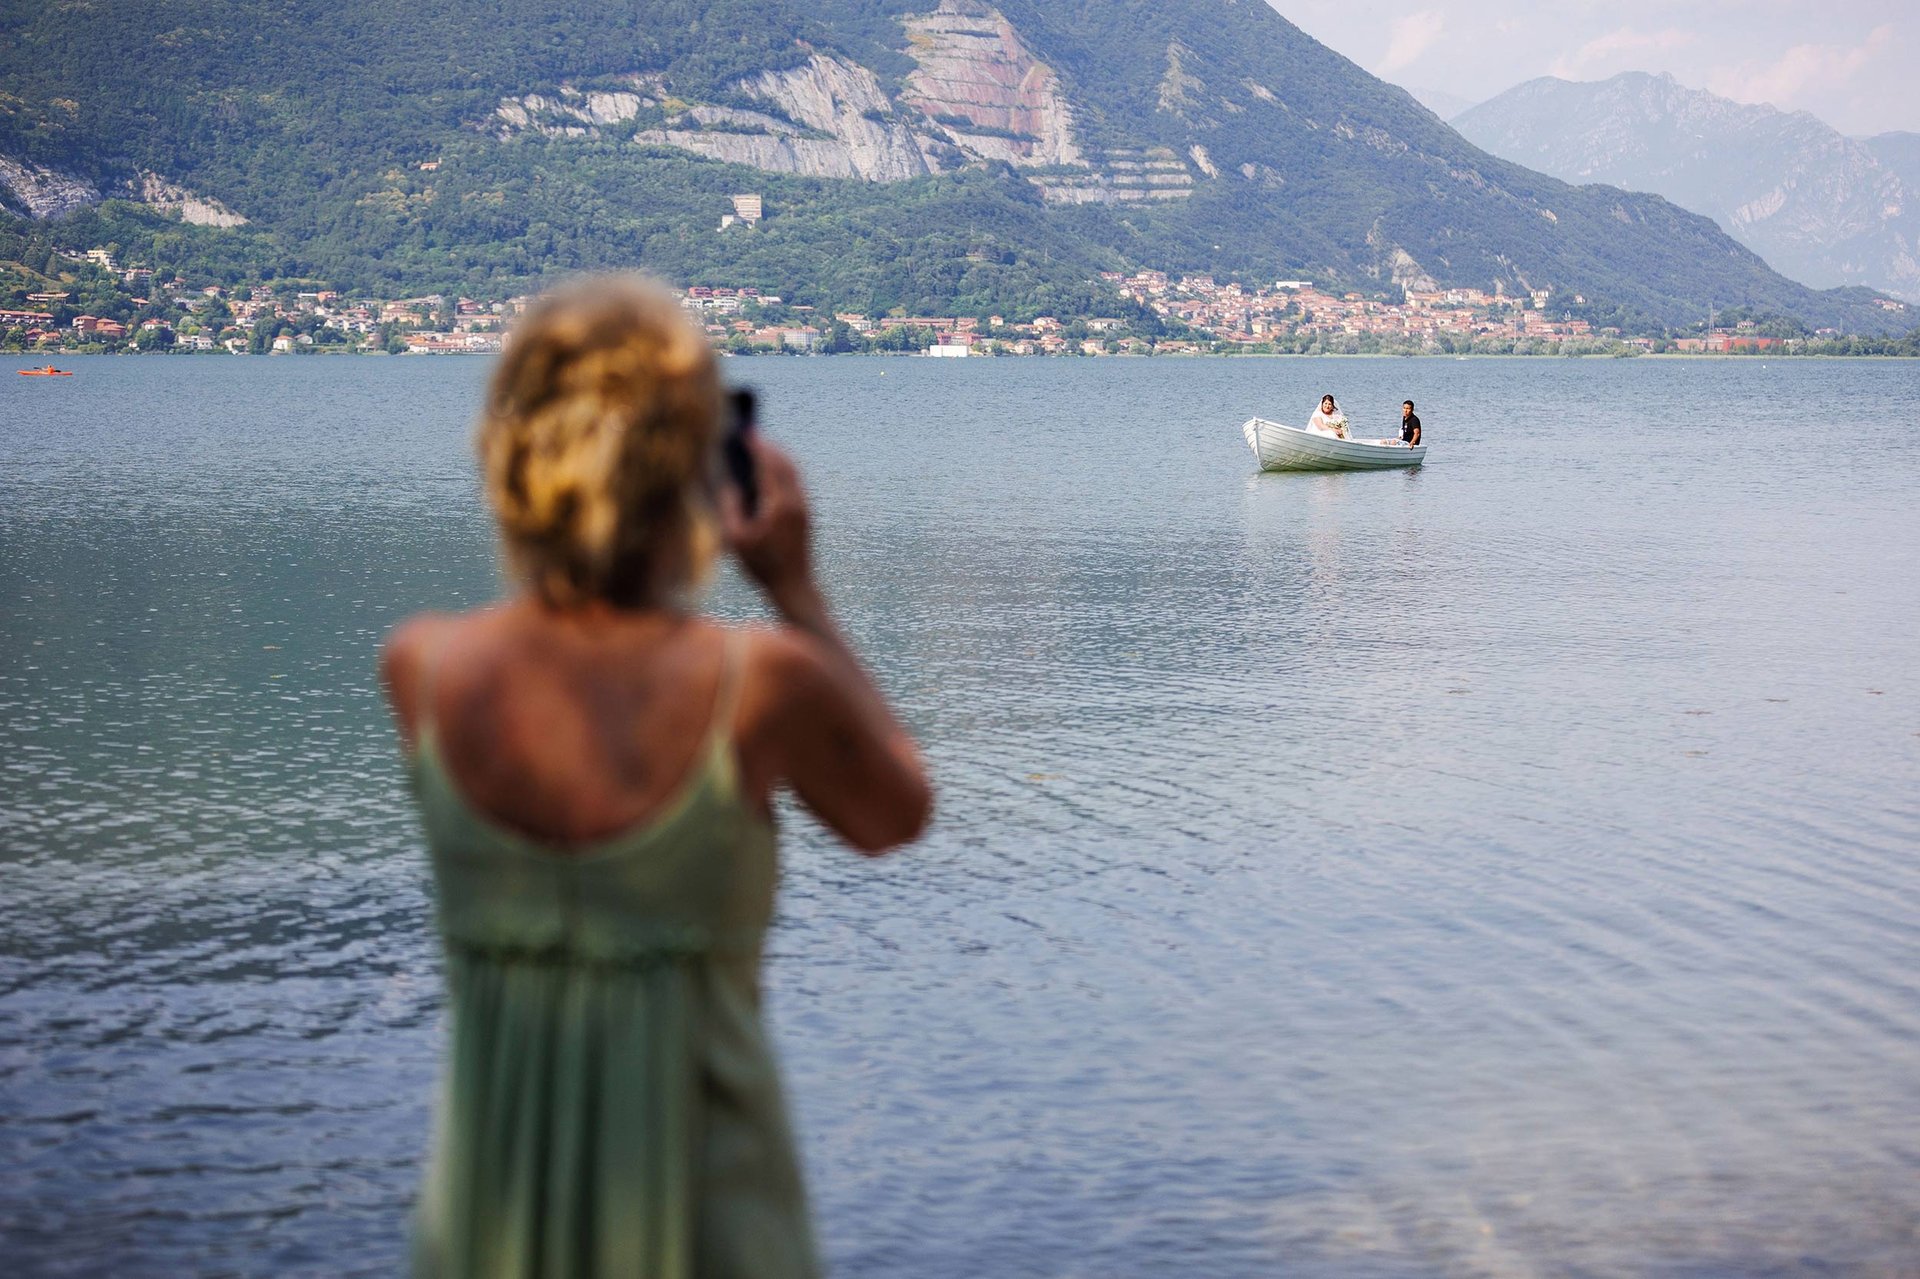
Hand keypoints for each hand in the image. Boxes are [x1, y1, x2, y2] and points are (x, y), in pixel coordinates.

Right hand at [719, 434, 814, 608]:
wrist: (794, 586)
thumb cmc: (762, 565)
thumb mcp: (736, 538)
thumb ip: (730, 507)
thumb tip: (729, 483)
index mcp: (779, 505)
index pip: (768, 465)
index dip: (757, 446)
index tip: (746, 433)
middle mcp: (796, 502)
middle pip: (784, 463)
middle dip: (768, 446)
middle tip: (752, 435)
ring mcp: (804, 507)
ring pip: (793, 471)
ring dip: (778, 456)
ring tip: (760, 447)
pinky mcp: (806, 514)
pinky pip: (796, 482)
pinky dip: (783, 470)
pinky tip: (771, 471)